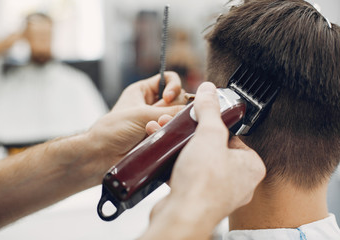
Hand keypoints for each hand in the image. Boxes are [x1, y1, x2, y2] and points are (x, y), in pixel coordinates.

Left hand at [87, 72, 185, 177]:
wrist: (101, 156)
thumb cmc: (113, 129)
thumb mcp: (141, 114)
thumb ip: (169, 111)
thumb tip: (194, 111)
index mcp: (144, 91)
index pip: (168, 79)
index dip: (173, 86)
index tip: (168, 98)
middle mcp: (152, 104)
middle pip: (178, 100)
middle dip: (172, 109)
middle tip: (162, 119)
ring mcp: (156, 121)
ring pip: (177, 118)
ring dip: (169, 124)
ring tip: (156, 132)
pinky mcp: (160, 137)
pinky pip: (174, 133)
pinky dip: (171, 136)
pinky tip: (161, 141)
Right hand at [142, 82, 264, 239]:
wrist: (181, 216)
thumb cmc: (203, 184)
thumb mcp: (208, 135)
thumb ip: (210, 110)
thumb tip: (209, 90)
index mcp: (250, 167)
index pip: (234, 136)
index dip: (215, 123)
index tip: (201, 116)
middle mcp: (237, 181)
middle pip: (213, 146)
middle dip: (191, 133)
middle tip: (179, 123)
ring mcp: (216, 191)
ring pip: (198, 160)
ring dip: (180, 145)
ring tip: (166, 132)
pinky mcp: (196, 197)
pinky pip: (187, 173)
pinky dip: (175, 162)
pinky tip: (162, 152)